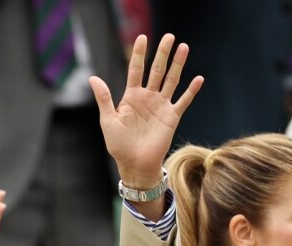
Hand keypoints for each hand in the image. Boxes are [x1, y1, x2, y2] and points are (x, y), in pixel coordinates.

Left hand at [90, 34, 202, 191]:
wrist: (134, 164)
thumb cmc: (118, 144)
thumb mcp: (108, 120)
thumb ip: (104, 98)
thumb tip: (93, 77)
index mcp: (131, 97)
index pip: (136, 70)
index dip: (139, 54)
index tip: (142, 38)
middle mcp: (148, 98)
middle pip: (156, 70)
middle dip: (162, 53)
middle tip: (169, 36)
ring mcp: (161, 106)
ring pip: (171, 80)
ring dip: (178, 64)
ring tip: (183, 47)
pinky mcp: (172, 117)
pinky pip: (183, 101)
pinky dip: (191, 91)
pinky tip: (198, 78)